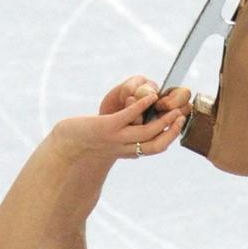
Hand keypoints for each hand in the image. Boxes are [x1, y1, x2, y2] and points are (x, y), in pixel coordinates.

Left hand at [50, 75, 191, 165]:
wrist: (64, 148)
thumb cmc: (86, 142)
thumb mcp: (109, 142)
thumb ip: (124, 136)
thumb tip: (136, 124)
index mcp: (129, 152)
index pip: (157, 148)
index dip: (171, 137)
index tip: (181, 123)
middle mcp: (125, 148)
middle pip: (157, 143)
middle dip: (173, 130)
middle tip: (183, 116)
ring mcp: (116, 138)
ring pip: (147, 132)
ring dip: (163, 120)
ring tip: (173, 108)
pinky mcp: (106, 127)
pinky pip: (128, 116)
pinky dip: (142, 106)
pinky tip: (151, 96)